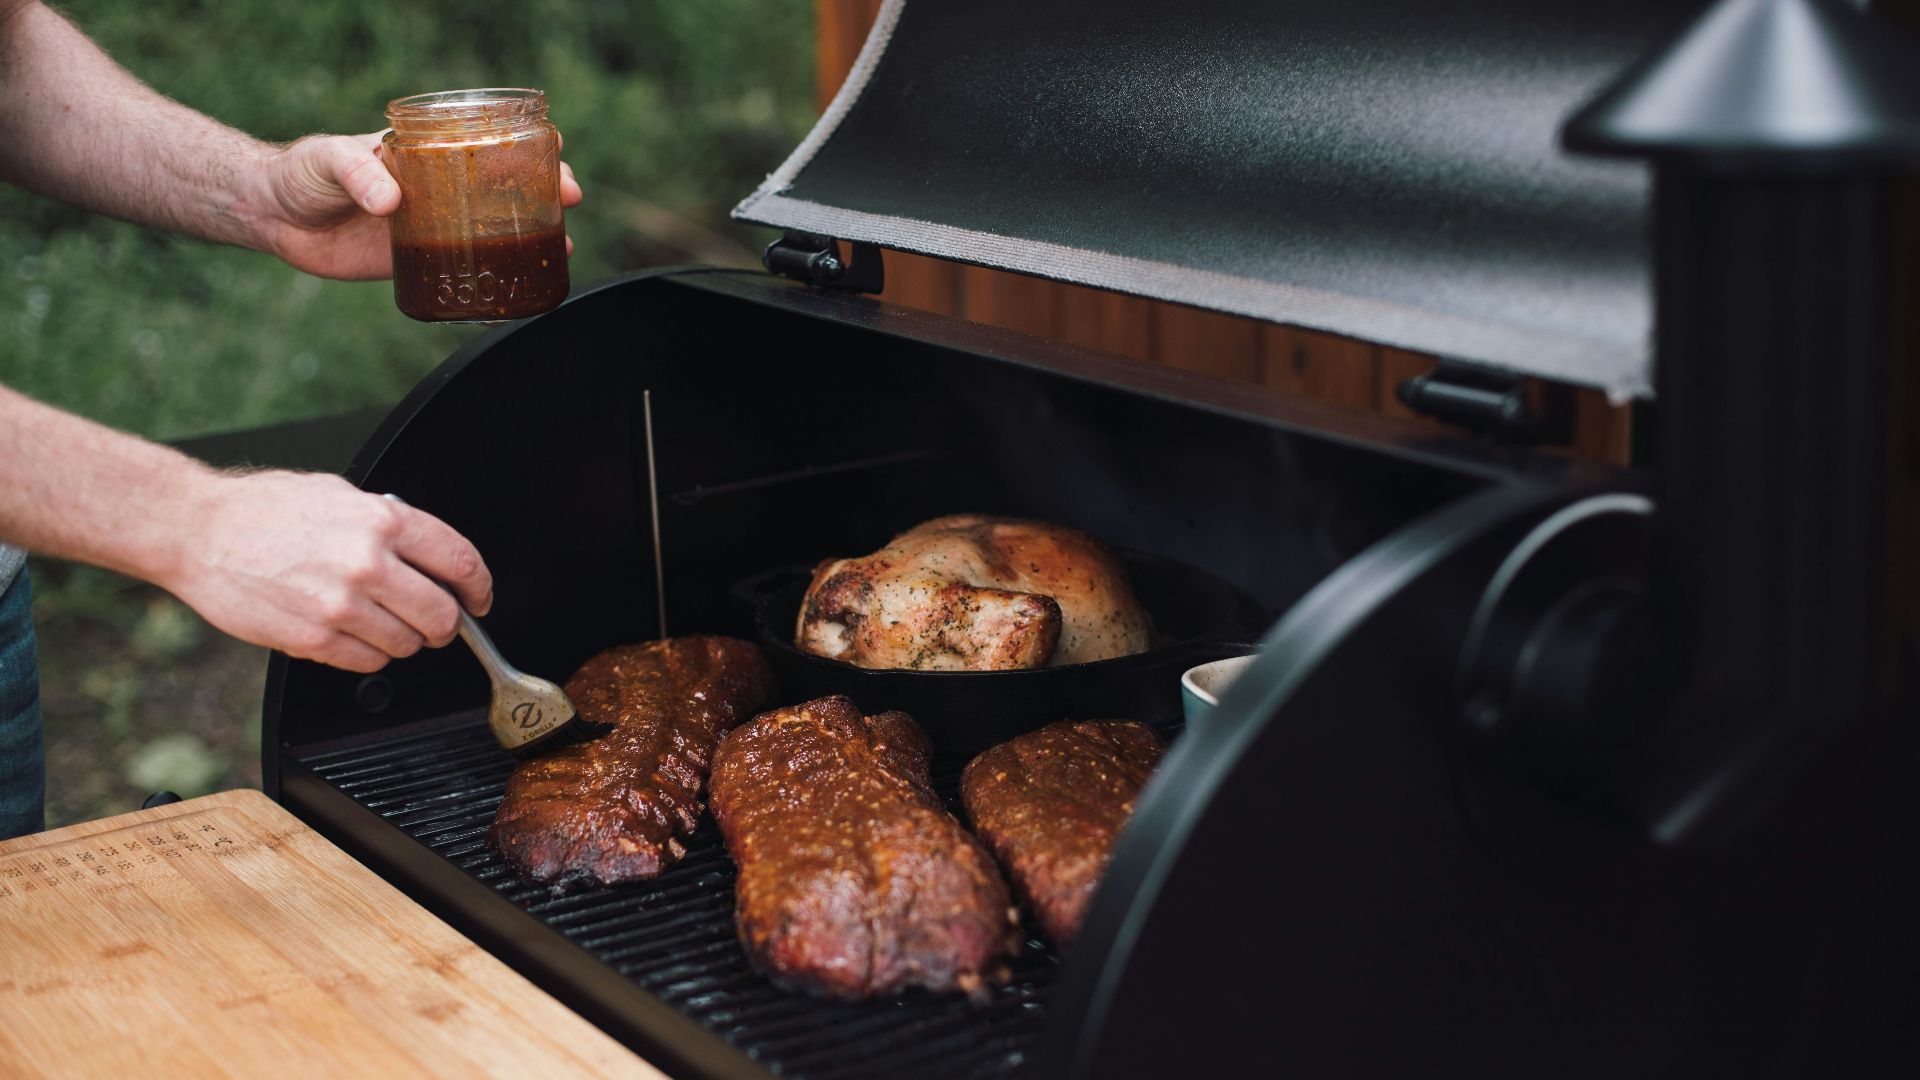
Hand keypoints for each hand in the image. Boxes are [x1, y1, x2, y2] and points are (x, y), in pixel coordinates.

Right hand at [159, 470, 494, 672]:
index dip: (478, 587)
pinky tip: (350, 632)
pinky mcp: (313, 639)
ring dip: (403, 639)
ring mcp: (341, 606)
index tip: (478, 599)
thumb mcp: (340, 494)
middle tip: (434, 621)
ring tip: (377, 619)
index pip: (460, 562)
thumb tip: (429, 555)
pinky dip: (368, 654)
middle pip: (442, 615)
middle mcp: (367, 563)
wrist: (198, 531)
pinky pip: (368, 662)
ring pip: (407, 644)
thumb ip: (389, 524)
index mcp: (382, 521)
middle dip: (445, 624)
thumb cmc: (264, 509)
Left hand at [254, 131, 583, 280]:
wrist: (271, 215)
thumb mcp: (329, 160)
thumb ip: (359, 174)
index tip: (555, 150)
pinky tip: (517, 283)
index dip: (526, 144)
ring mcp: (431, 223)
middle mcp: (438, 186)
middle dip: (545, 190)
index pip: (486, 140)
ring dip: (532, 235)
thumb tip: (391, 200)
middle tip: (569, 200)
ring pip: (494, 226)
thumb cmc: (301, 172)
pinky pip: (464, 265)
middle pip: (504, 185)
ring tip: (564, 247)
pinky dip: (494, 273)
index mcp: (425, 154)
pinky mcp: (417, 258)